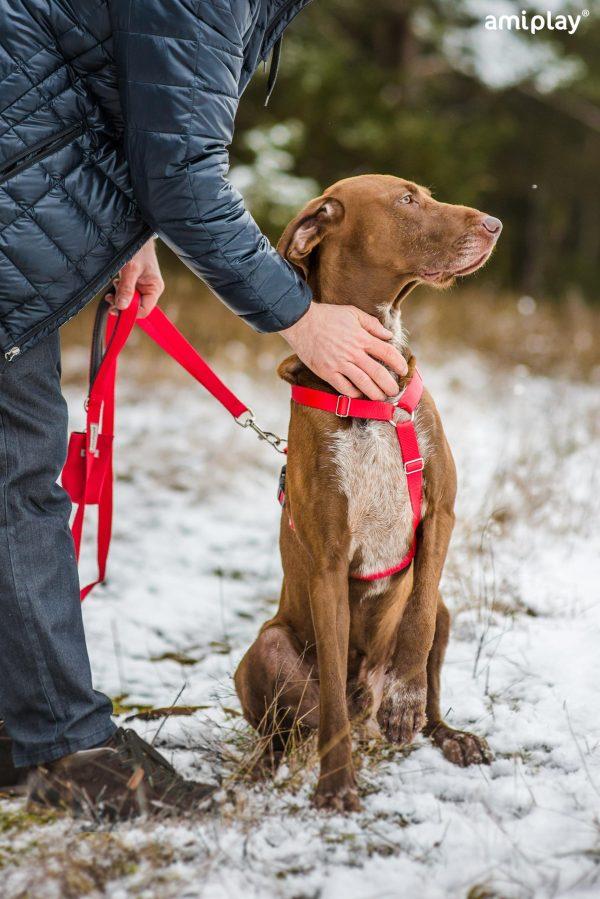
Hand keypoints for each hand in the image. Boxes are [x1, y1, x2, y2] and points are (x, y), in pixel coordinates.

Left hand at [106, 239, 164, 317]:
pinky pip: (126, 294)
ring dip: (119, 298)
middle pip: (136, 308)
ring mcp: (142, 287)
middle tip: (110, 299)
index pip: (144, 310)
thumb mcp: (130, 269)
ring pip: (130, 302)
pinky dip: (118, 292)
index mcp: (154, 288)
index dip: (130, 312)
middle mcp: (150, 290)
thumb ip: (126, 288)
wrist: (134, 235)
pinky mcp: (134, 284)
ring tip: (114, 287)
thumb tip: (121, 307)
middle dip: (123, 304)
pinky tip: (116, 283)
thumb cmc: (138, 249)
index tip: (117, 308)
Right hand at [281, 303, 407, 399]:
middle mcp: (353, 353)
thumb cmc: (328, 316)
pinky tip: (359, 394)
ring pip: (363, 384)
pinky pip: (344, 388)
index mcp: (362, 338)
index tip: (403, 370)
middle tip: (395, 391)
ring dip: (375, 393)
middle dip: (390, 385)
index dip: (398, 363)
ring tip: (381, 398)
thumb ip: (372, 325)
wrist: (302, 322)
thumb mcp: (353, 313)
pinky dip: (354, 394)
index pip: (387, 353)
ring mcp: (340, 364)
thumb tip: (388, 335)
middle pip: (378, 373)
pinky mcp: (328, 372)